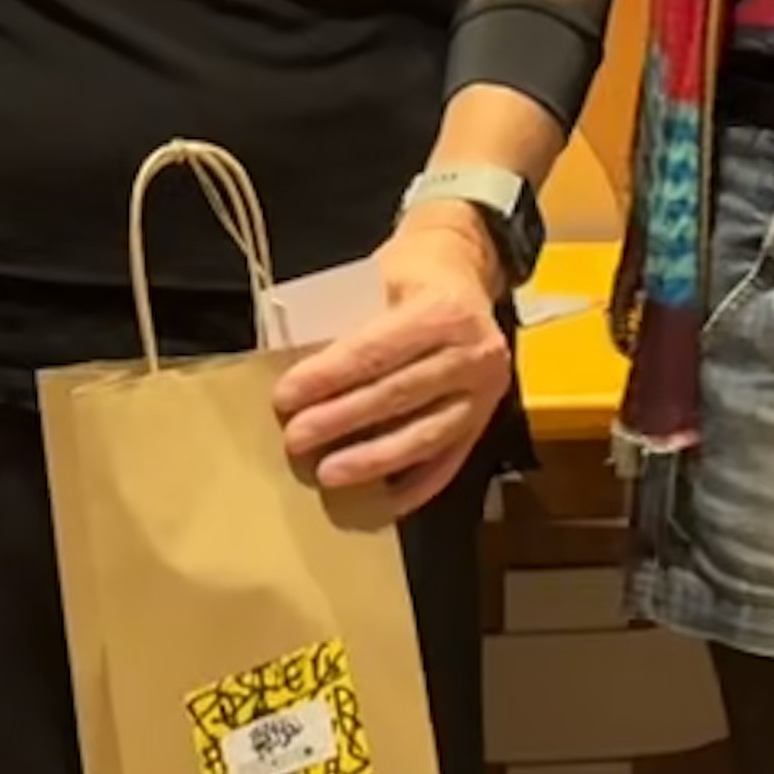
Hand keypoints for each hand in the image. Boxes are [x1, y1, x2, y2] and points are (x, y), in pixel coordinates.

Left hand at [273, 206, 513, 515]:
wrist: (465, 272)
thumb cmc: (409, 275)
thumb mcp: (377, 277)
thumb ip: (346, 323)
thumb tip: (300, 378)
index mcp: (443, 310)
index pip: (376, 351)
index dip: (328, 377)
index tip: (285, 397)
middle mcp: (474, 352)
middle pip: (398, 395)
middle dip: (341, 420)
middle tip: (296, 439)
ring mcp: (486, 391)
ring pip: (426, 434)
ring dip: (374, 459)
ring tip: (329, 474)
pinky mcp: (487, 419)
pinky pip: (450, 459)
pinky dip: (416, 484)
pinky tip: (383, 501)